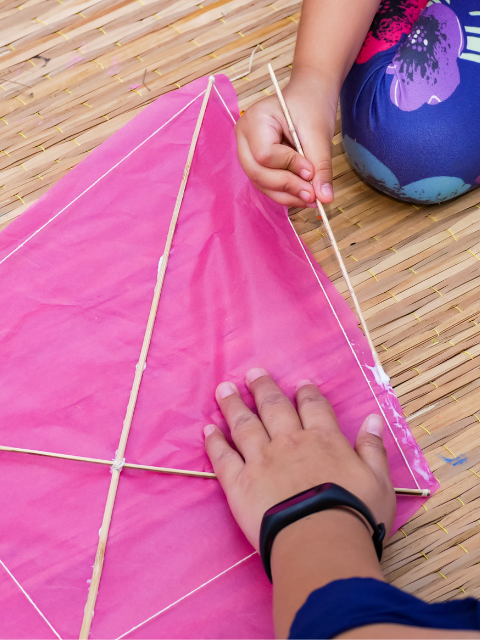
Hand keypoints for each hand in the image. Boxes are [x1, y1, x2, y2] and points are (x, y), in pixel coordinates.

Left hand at [204, 368, 395, 551]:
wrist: (320, 542)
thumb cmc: (355, 513)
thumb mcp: (378, 480)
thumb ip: (373, 448)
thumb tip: (374, 419)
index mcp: (323, 440)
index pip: (313, 407)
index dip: (306, 393)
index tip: (300, 383)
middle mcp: (289, 442)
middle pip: (273, 406)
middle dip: (263, 387)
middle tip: (253, 373)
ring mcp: (261, 460)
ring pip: (244, 424)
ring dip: (233, 405)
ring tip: (224, 389)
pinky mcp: (239, 483)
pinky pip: (223, 457)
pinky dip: (214, 442)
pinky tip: (208, 429)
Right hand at [234, 73, 337, 207]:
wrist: (309, 97)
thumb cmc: (311, 106)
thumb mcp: (319, 135)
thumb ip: (320, 167)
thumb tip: (326, 198)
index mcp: (255, 119)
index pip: (264, 154)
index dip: (288, 166)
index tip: (311, 171)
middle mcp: (244, 137)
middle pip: (257, 172)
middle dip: (286, 186)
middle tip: (312, 195)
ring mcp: (247, 151)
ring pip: (260, 183)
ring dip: (286, 195)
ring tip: (311, 198)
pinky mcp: (256, 163)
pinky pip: (266, 184)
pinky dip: (285, 193)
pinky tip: (303, 195)